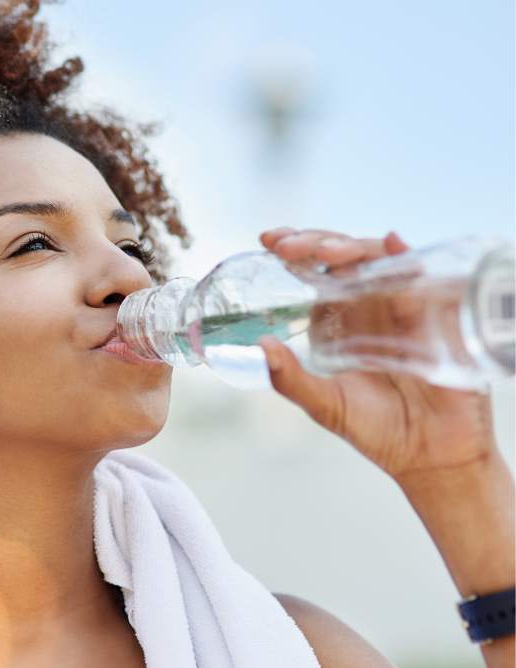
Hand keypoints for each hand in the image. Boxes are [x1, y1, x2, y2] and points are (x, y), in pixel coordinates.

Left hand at [256, 227, 498, 483]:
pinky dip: (406, 257)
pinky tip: (392, 246)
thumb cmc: (376, 429)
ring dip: (352, 248)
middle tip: (289, 246)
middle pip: (344, 256)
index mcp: (338, 318)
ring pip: (378, 258)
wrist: (431, 455)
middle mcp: (368, 305)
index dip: (295, 249)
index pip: (315, 272)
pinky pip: (422, 278)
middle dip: (316, 242)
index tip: (269, 240)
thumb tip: (261, 346)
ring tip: (327, 254)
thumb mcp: (324, 405)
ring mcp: (402, 306)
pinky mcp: (434, 316)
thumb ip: (290, 379)